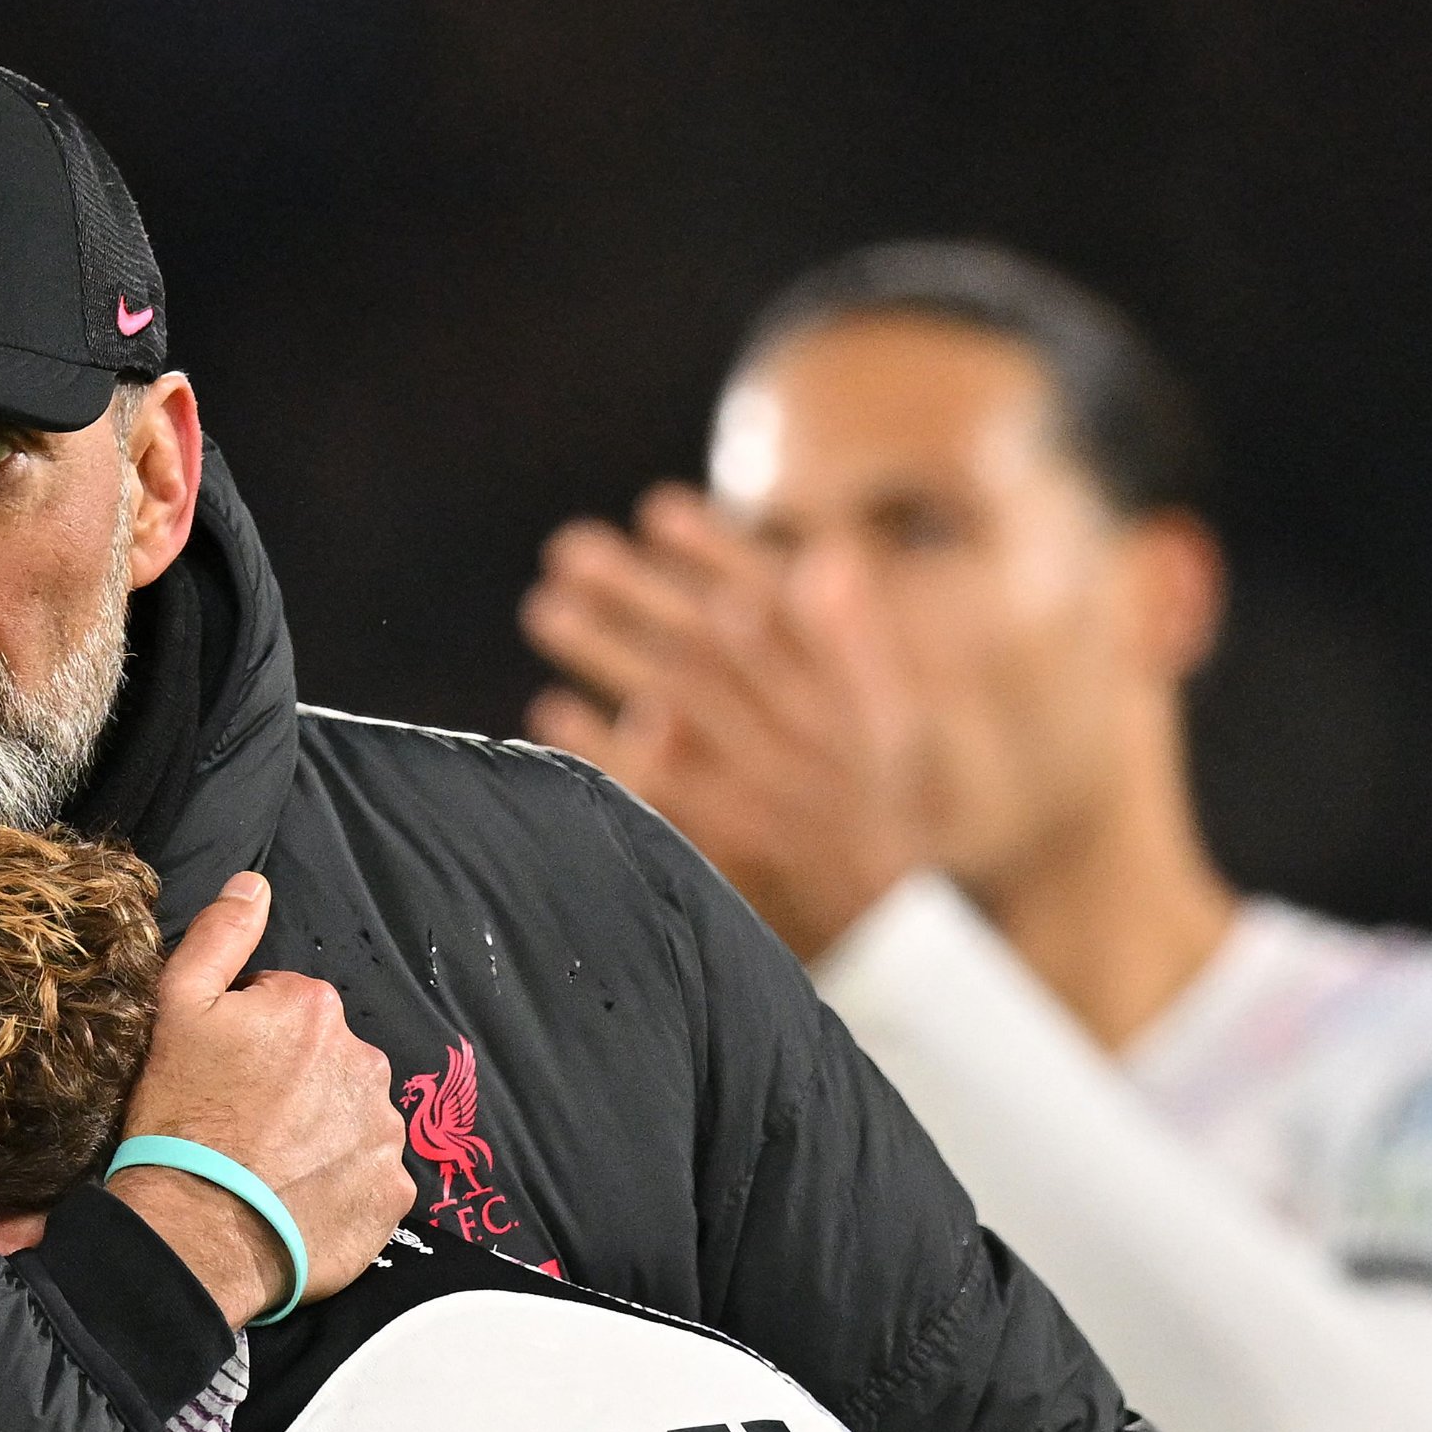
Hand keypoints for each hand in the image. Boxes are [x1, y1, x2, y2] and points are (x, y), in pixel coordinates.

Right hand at [115, 873, 414, 1322]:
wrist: (200, 1229)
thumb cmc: (180, 1116)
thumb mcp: (177, 1008)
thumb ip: (220, 936)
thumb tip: (255, 882)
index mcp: (316, 1010)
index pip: (289, 1008)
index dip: (250, 1039)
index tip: (223, 1074)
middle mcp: (367, 1062)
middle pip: (329, 1061)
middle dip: (295, 1082)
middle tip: (245, 1122)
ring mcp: (386, 1131)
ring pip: (353, 1116)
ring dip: (322, 1131)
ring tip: (270, 1163)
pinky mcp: (394, 1192)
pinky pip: (371, 1174)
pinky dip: (342, 1182)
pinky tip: (299, 1196)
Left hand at [520, 487, 923, 957]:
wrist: (880, 920)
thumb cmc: (874, 808)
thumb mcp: (886, 719)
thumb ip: (855, 639)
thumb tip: (827, 554)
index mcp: (839, 697)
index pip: (769, 607)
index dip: (713, 554)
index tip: (656, 511)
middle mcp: (799, 736)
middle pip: (705, 647)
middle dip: (636, 593)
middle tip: (568, 549)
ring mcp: (759, 788)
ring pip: (674, 701)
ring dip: (606, 652)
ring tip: (544, 608)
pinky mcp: (725, 840)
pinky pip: (654, 784)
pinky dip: (604, 747)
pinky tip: (550, 711)